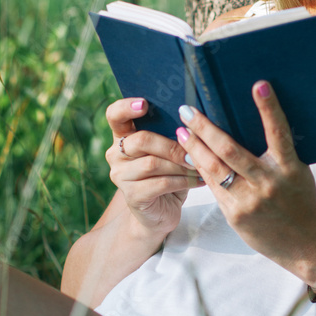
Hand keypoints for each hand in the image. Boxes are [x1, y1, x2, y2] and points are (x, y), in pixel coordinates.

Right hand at [105, 98, 204, 238]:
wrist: (160, 212)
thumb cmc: (169, 173)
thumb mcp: (169, 150)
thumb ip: (173, 133)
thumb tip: (195, 117)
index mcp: (123, 136)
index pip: (115, 115)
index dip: (126, 107)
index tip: (145, 104)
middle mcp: (116, 154)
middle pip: (141, 140)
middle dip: (172, 144)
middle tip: (195, 149)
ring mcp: (120, 176)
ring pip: (153, 163)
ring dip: (181, 165)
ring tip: (201, 166)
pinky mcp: (132, 196)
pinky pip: (161, 183)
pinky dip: (184, 180)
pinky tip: (199, 180)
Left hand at [174, 81, 315, 281]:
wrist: (305, 243)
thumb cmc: (301, 200)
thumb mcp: (297, 172)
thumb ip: (278, 152)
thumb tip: (253, 123)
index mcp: (289, 168)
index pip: (279, 133)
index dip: (269, 109)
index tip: (259, 85)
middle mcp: (268, 183)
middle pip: (231, 150)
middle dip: (206, 128)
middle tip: (189, 110)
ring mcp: (249, 200)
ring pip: (215, 169)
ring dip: (195, 147)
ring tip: (182, 131)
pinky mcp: (235, 214)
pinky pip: (213, 187)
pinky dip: (201, 169)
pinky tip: (190, 156)